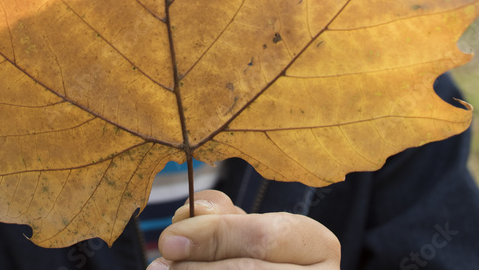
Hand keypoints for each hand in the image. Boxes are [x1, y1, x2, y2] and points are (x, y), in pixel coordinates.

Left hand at [147, 189, 340, 268]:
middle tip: (160, 265)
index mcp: (318, 245)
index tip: (170, 239)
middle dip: (197, 268)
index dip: (212, 235)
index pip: (262, 237)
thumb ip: (221, 214)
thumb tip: (190, 215)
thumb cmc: (255, 253)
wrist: (268, 268)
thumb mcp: (245, 224)